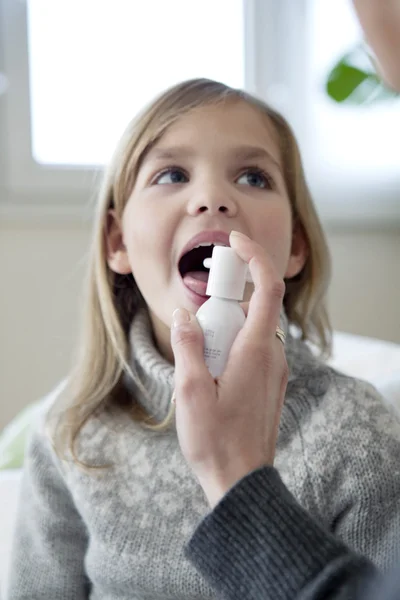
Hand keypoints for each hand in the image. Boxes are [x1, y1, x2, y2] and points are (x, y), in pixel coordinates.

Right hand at [171, 231, 288, 506]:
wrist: (241, 481)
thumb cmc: (216, 440)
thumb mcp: (190, 392)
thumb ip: (188, 346)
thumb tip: (184, 315)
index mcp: (256, 350)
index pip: (267, 288)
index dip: (254, 257)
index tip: (234, 242)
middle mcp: (273, 355)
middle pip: (254, 306)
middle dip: (223, 301)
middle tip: (195, 321)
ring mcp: (274, 369)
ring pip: (251, 328)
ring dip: (224, 328)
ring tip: (199, 359)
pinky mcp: (269, 381)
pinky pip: (253, 347)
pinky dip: (231, 344)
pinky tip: (210, 371)